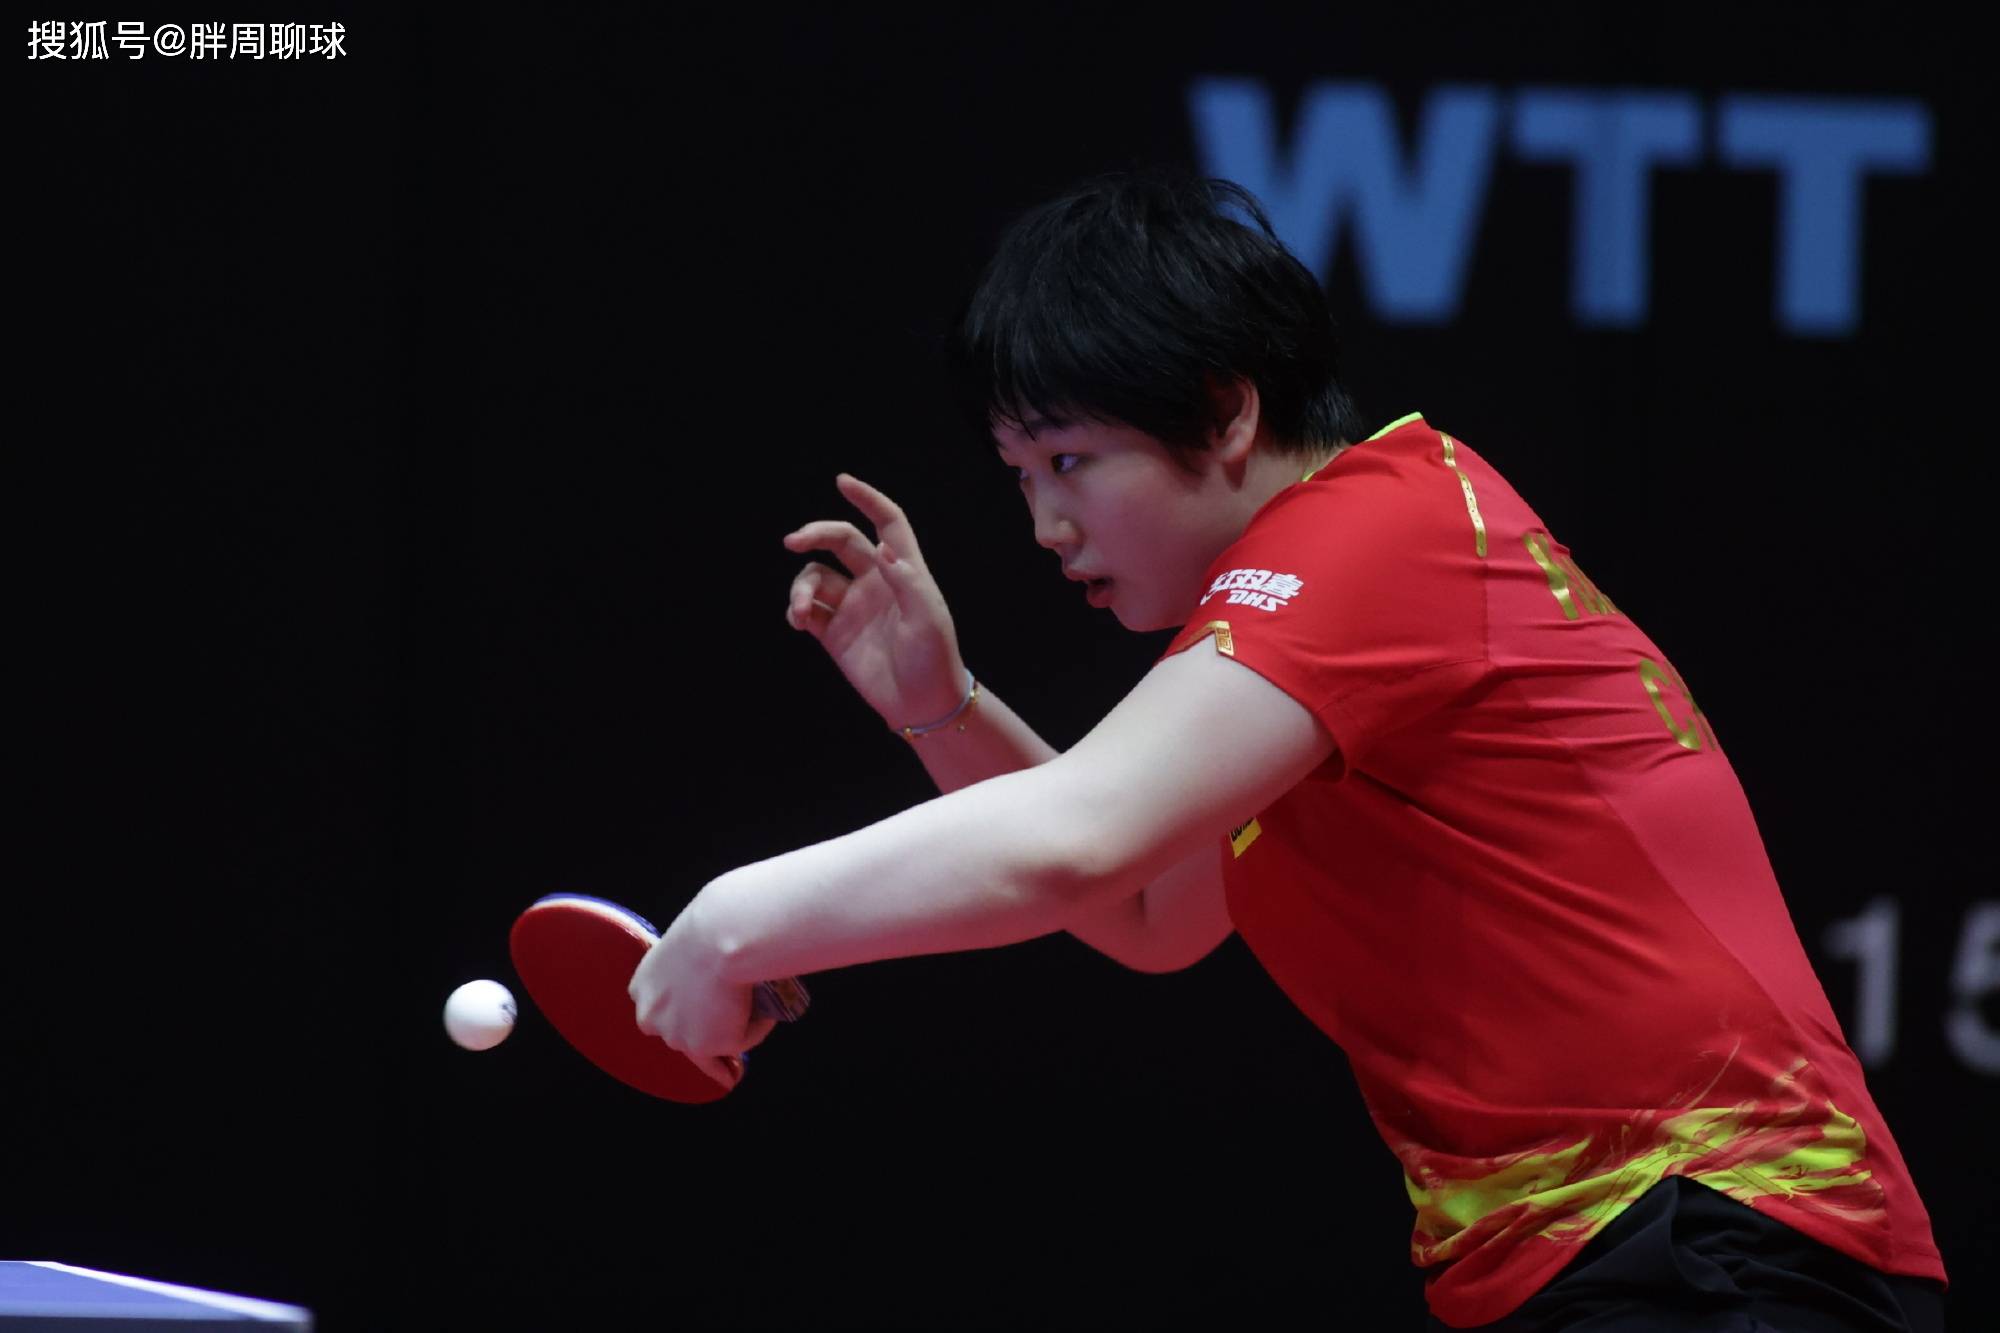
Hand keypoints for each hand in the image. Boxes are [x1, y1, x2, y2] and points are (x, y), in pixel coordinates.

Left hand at [628, 896, 778, 1090]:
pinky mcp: (712, 1045)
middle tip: (732, 1026)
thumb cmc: (712, 922)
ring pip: (711, 1043)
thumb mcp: (689, 940)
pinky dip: (757, 1027)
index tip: (706, 1008)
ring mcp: (679, 1035)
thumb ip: (692, 963)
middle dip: (707, 1033)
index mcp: (643, 987)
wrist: (724, 936)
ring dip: (733, 1034)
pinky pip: (742, 1039)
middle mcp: (651, 1016)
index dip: (685, 1009)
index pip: (659, 1008)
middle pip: (681, 1034)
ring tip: (757, 1024)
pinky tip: (768, 1010)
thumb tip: (719, 964)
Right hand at [783, 474, 966, 729]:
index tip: (843, 481)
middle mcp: (874, 581)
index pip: (886, 523)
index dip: (867, 499)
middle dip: (815, 534)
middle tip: (792, 542)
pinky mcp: (833, 633)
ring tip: (798, 613)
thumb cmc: (934, 658)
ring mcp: (852, 606)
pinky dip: (795, 609)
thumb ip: (907, 580)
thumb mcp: (928, 618)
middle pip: (841, 541)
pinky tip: (796, 620)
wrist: (921, 704)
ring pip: (815, 576)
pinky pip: (806, 609)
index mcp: (903, 570)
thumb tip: (880, 547)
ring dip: (800, 587)